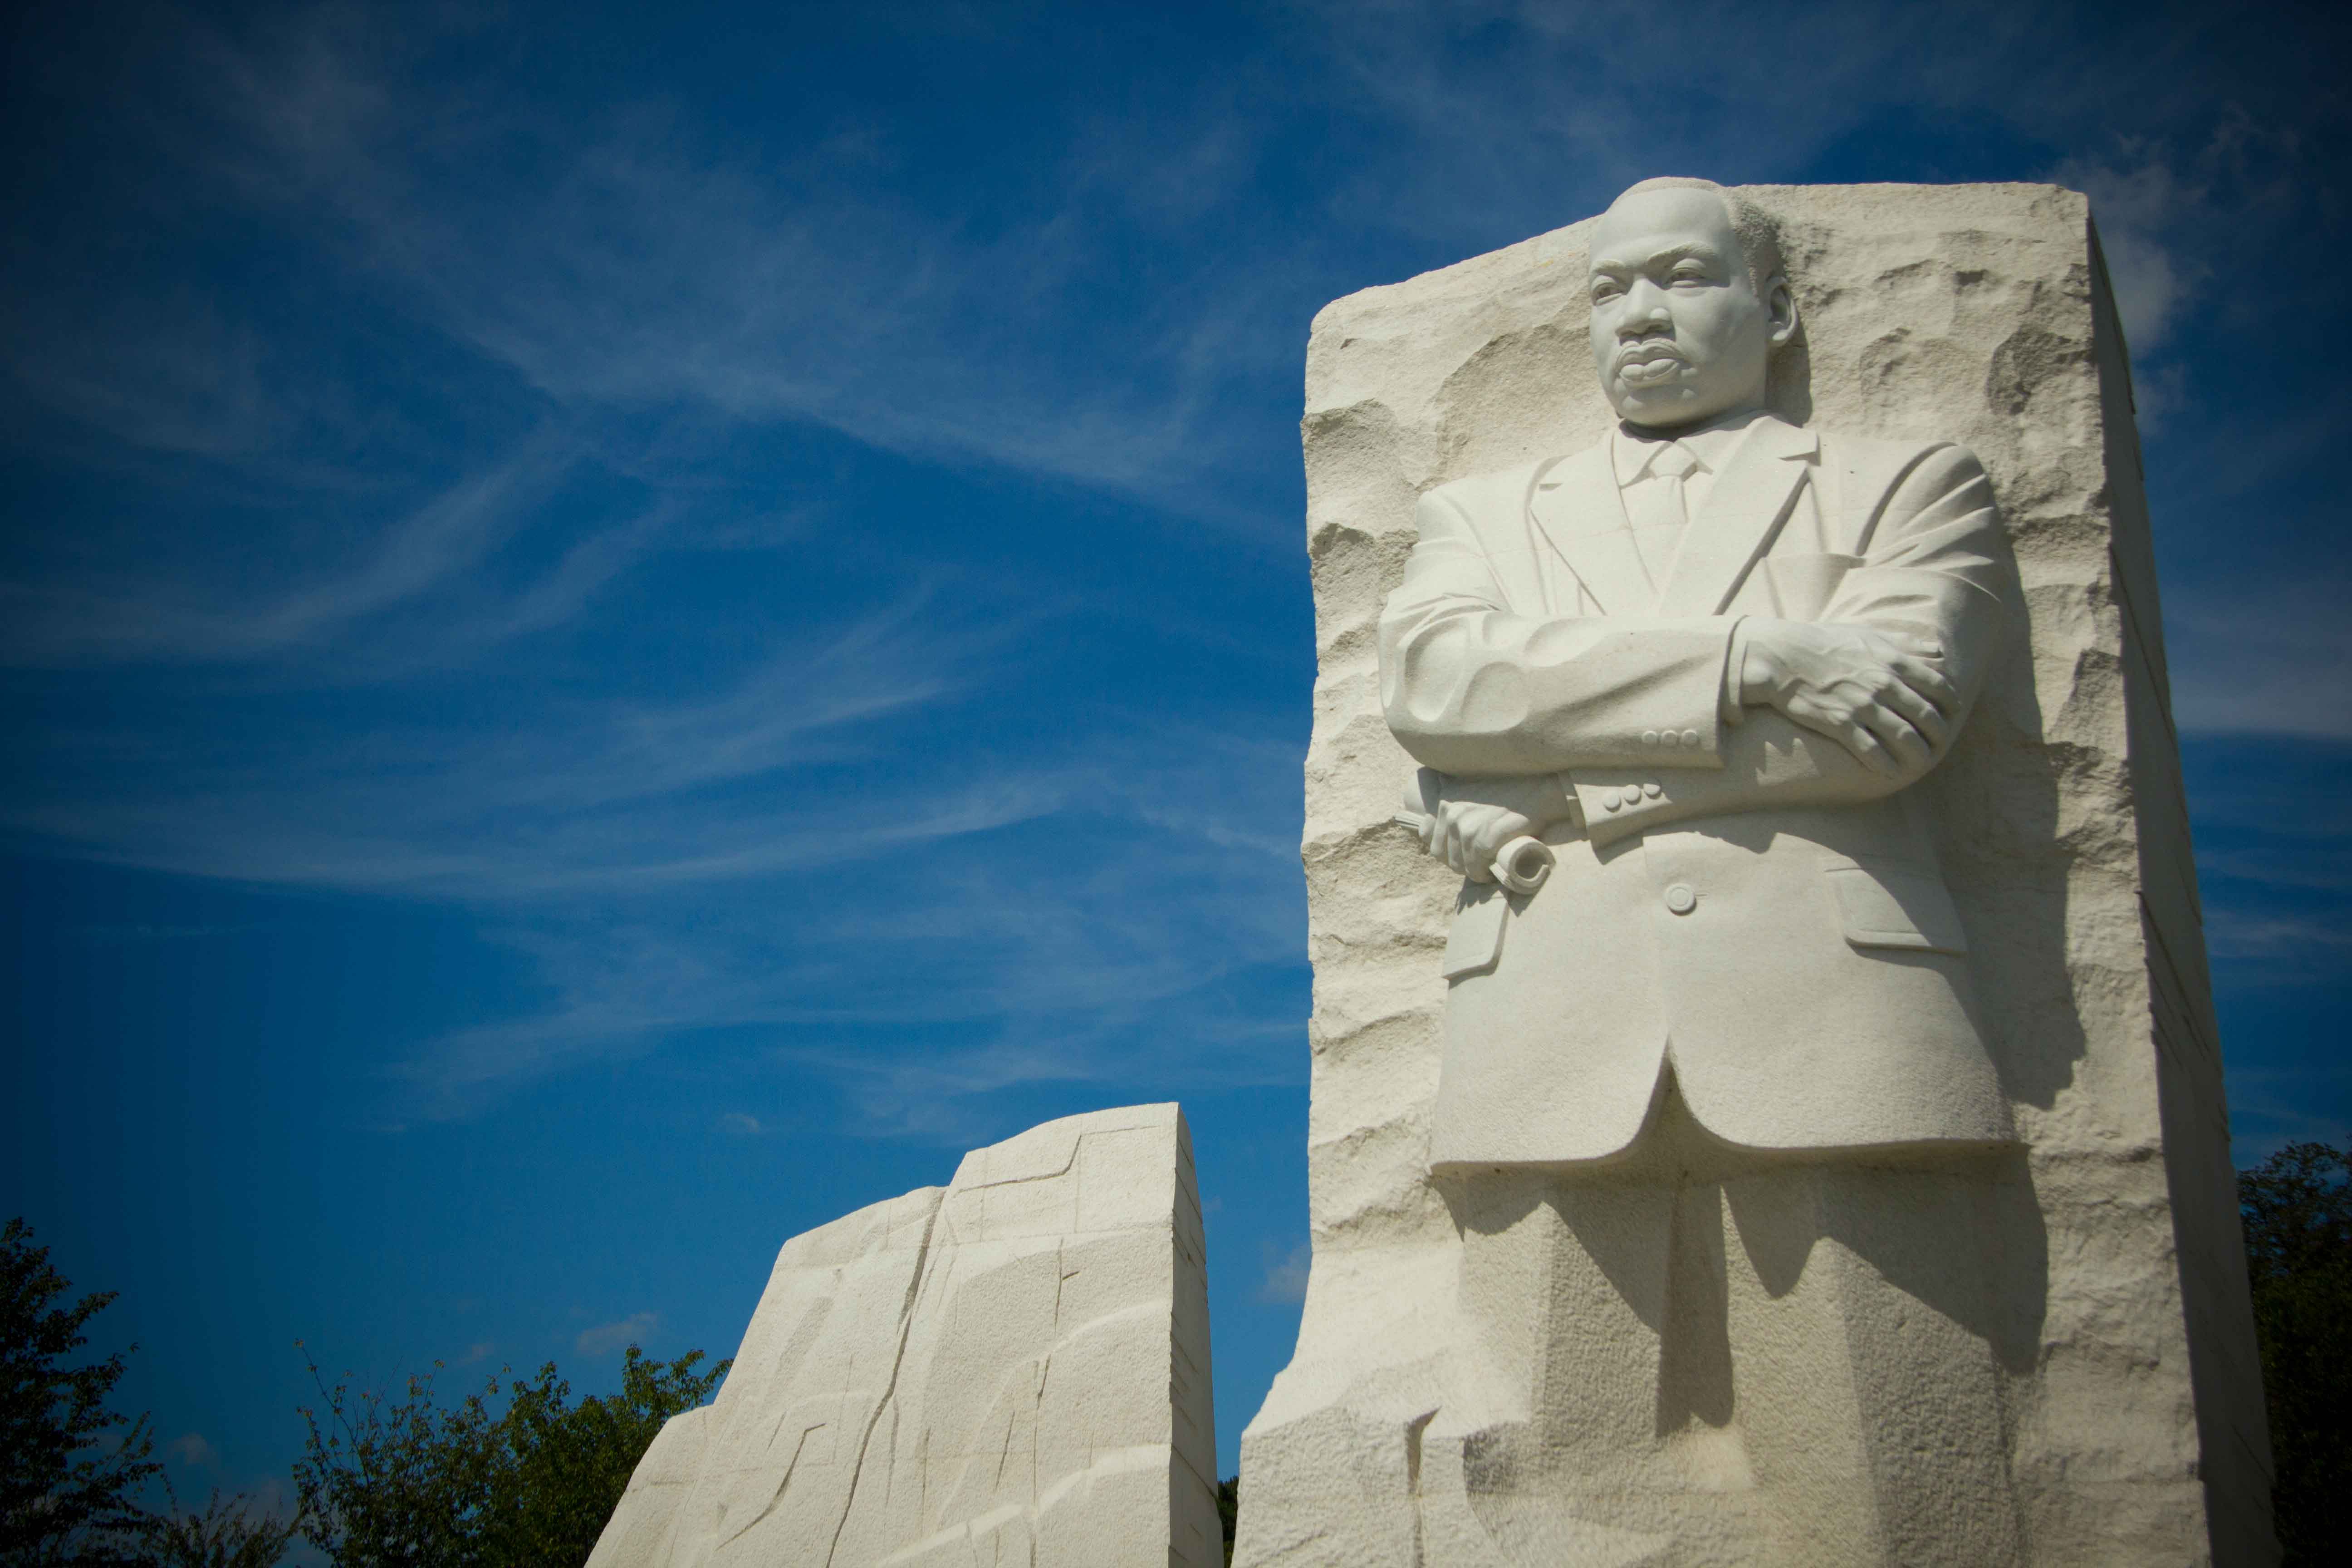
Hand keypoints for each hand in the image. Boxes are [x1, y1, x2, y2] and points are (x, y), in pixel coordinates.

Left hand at [1417, 774, 1573, 879]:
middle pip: (1445, 858)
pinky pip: (1477, 867)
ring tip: (1488, 867)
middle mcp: (1452, 813)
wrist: (1539, 790)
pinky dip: (1485, 874)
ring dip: (1475, 872)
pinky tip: (1494, 870)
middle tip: (1480, 864)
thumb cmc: (1508, 794)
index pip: (1432, 843)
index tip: (1466, 854)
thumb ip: (1449, 808)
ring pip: (1461, 866)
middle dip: (1462, 865)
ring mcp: (1468, 826)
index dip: (1449, 854)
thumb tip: (1426, 827)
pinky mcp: (1486, 838)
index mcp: (1445, 803)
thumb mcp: (1470, 794)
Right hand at [1738, 619, 1954, 776]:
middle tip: (1941, 743)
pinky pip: (1871, 750)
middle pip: (1926, 715)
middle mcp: (1882, 684)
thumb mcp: (1868, 634)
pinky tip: (1892, 772)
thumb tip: (1937, 650)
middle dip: (1939, 733)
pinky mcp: (1840, 723)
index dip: (1951, 703)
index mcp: (1891, 660)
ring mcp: (1861, 705)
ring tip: (1923, 761)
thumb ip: (1904, 644)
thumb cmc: (1824, 642)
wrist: (1782, 656)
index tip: (1953, 714)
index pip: (1937, 686)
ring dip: (1919, 753)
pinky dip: (1886, 764)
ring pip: (1904, 736)